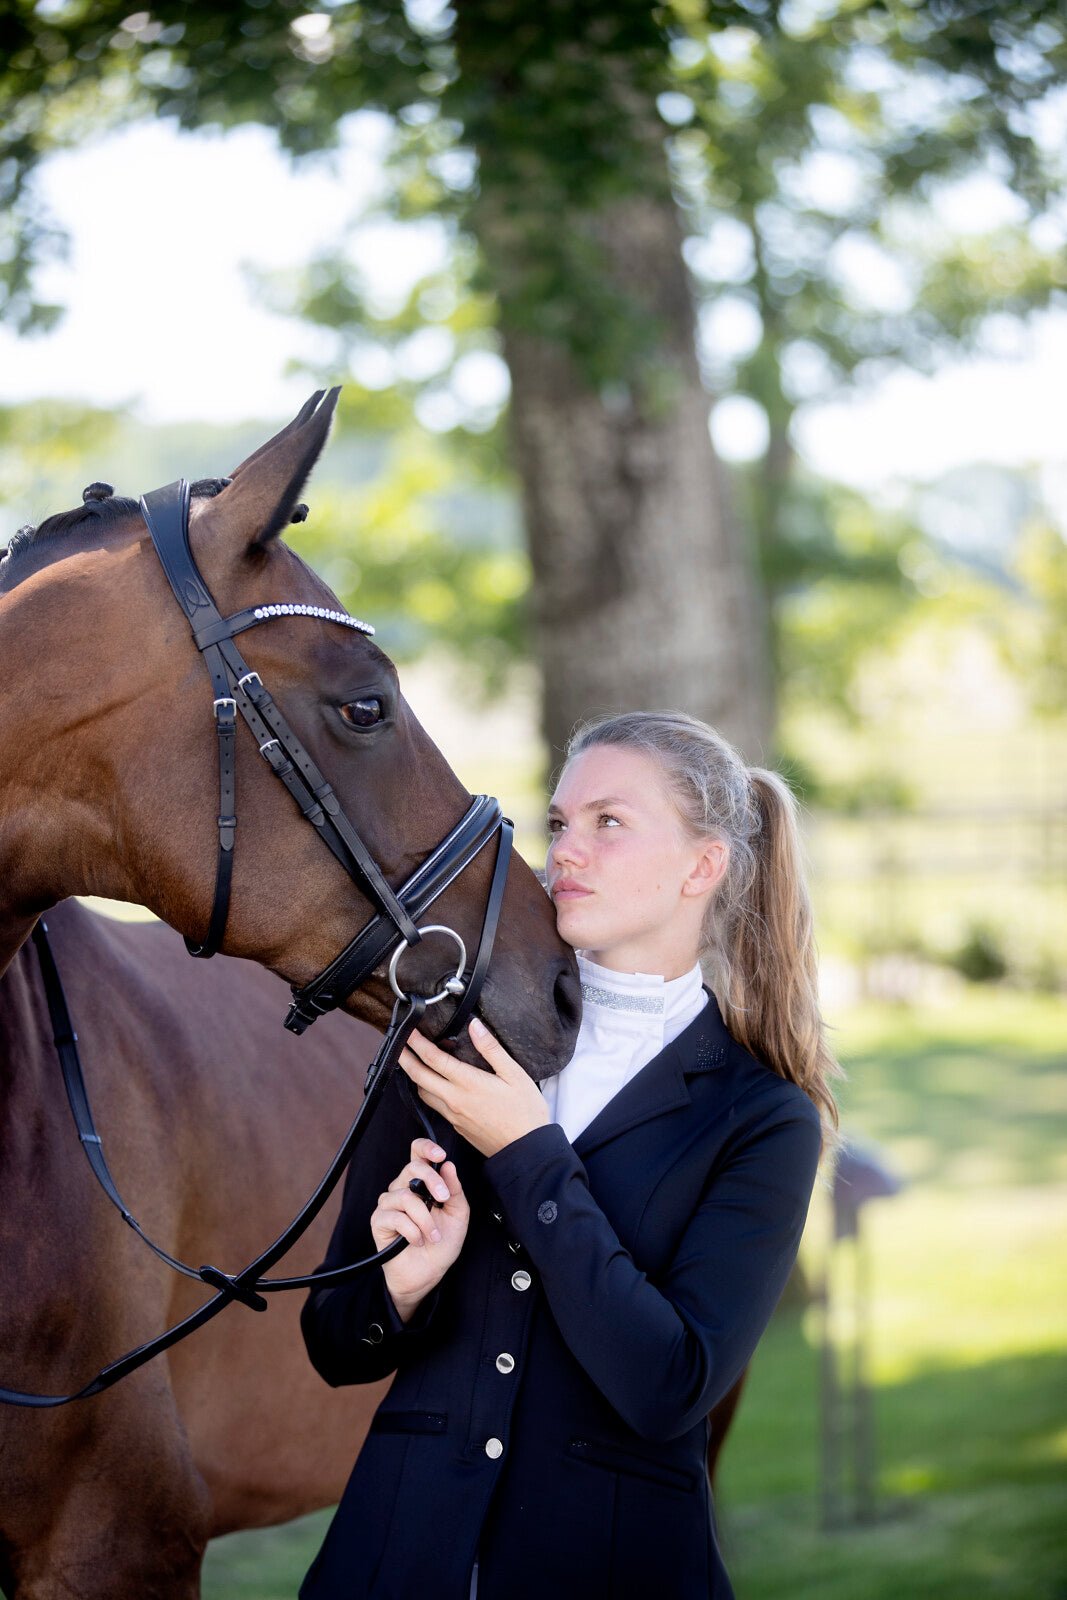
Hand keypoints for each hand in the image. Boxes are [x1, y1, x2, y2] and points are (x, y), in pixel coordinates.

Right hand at [372, 1137, 469, 1318]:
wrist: (428, 1274)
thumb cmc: (442, 1243)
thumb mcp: (458, 1215)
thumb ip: (454, 1189)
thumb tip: (448, 1165)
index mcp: (421, 1184)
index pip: (417, 1154)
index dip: (426, 1147)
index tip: (440, 1155)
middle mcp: (402, 1189)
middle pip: (412, 1168)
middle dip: (431, 1181)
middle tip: (443, 1198)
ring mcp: (389, 1204)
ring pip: (406, 1197)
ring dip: (425, 1219)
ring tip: (433, 1236)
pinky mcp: (379, 1221)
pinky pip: (396, 1217)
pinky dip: (413, 1231)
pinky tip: (418, 1241)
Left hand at [399, 1019, 549, 1158]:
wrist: (526, 1150)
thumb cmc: (526, 1112)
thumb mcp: (515, 1075)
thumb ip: (491, 1049)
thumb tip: (475, 1026)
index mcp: (468, 1083)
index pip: (434, 1059)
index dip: (418, 1043)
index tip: (410, 1031)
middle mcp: (455, 1100)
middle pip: (419, 1077)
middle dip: (405, 1058)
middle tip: (398, 1043)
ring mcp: (454, 1115)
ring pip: (423, 1093)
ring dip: (414, 1076)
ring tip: (413, 1062)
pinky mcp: (457, 1126)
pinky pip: (435, 1106)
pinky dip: (427, 1091)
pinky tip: (433, 1084)